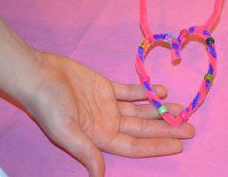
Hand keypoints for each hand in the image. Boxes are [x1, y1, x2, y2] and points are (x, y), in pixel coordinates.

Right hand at [24, 52, 193, 176]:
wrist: (38, 74)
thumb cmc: (49, 104)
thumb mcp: (66, 132)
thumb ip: (86, 152)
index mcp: (100, 137)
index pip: (135, 145)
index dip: (156, 146)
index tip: (178, 145)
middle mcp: (108, 123)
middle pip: (143, 129)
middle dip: (166, 129)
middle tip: (190, 128)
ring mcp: (109, 105)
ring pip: (140, 110)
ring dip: (159, 110)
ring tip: (180, 110)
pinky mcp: (107, 87)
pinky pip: (131, 91)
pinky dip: (145, 92)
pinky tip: (161, 91)